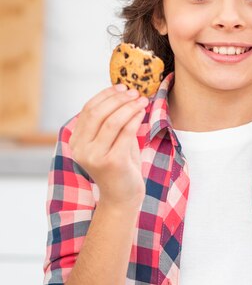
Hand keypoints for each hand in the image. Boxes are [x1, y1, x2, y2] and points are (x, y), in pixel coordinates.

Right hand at [69, 84, 148, 206]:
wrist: (122, 198)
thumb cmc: (119, 167)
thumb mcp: (110, 142)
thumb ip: (110, 122)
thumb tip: (122, 93)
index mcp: (76, 143)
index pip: (88, 110)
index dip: (105, 95)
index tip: (121, 86)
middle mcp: (81, 149)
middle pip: (97, 113)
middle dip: (117, 99)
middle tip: (134, 91)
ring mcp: (95, 157)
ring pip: (112, 121)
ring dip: (129, 106)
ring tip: (142, 100)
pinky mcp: (112, 162)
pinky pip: (125, 133)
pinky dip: (135, 118)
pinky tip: (142, 112)